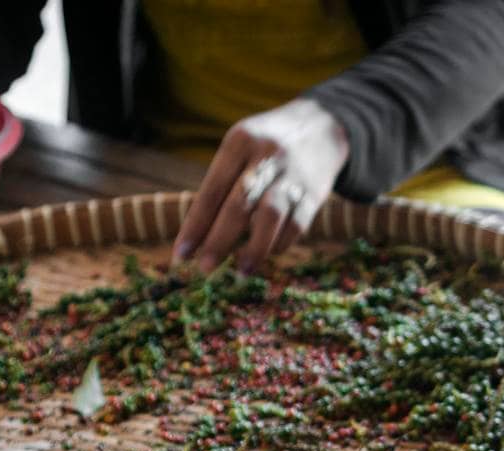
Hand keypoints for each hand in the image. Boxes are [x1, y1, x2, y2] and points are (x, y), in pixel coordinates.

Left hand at [172, 99, 348, 273]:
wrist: (322, 127)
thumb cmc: (266, 146)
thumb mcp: (241, 148)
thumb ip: (223, 184)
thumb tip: (199, 236)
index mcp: (239, 142)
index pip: (212, 190)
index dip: (196, 225)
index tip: (181, 254)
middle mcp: (266, 156)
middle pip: (238, 205)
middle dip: (219, 240)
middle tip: (204, 268)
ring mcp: (292, 175)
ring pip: (271, 217)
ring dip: (254, 248)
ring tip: (241, 271)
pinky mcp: (314, 193)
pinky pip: (296, 225)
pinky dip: (279, 244)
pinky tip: (266, 254)